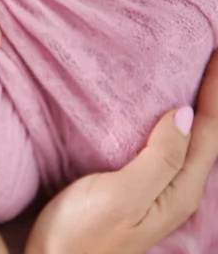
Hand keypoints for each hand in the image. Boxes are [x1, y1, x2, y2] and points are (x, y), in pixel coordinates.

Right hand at [25, 50, 217, 253]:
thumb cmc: (80, 233)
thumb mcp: (120, 196)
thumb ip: (157, 158)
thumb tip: (184, 114)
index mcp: (179, 191)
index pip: (209, 132)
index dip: (215, 92)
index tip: (216, 51)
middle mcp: (175, 191)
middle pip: (206, 137)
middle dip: (212, 97)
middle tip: (208, 60)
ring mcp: (156, 192)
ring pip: (187, 142)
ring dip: (196, 108)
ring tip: (194, 78)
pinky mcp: (135, 189)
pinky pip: (164, 148)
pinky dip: (170, 122)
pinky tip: (159, 113)